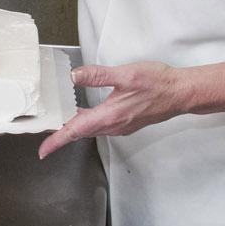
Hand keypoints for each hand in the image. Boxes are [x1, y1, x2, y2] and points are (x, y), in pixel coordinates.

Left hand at [38, 62, 192, 158]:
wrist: (181, 93)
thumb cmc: (158, 83)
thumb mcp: (125, 74)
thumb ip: (97, 75)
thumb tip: (74, 76)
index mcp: (109, 115)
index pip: (75, 130)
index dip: (57, 140)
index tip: (43, 150)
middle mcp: (114, 125)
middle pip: (81, 132)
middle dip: (62, 134)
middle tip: (46, 133)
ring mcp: (121, 126)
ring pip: (91, 130)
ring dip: (75, 128)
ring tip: (60, 122)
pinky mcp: (127, 123)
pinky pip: (102, 127)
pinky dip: (89, 123)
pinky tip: (85, 113)